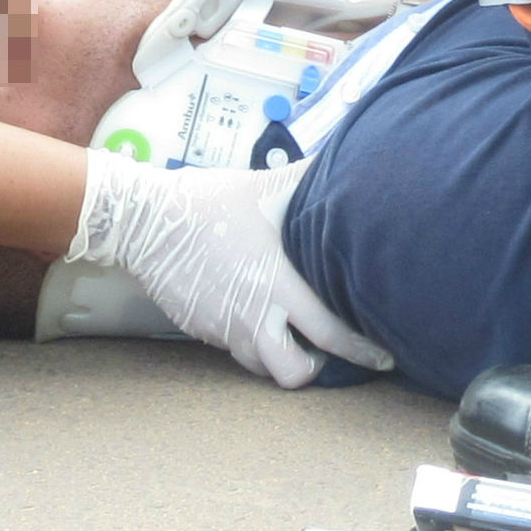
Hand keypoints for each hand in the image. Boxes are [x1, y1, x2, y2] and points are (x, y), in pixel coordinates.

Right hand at [64, 157, 391, 387]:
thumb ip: (310, 179)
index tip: (383, 357)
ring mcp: (227, 327)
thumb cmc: (211, 201)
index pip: (331, 333)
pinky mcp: (204, 330)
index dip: (361, 351)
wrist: (147, 221)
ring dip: (285, 361)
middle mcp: (255, 314)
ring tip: (301, 344)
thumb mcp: (268, 187)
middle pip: (295, 371)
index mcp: (279, 284)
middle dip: (322, 372)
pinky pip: (237, 352)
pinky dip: (256, 348)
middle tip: (339, 361)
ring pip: (264, 368)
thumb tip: (347, 158)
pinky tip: (265, 327)